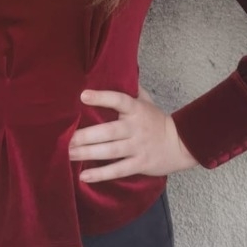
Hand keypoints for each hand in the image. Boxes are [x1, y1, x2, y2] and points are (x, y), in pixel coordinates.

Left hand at [69, 83, 198, 182]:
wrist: (180, 144)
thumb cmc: (158, 121)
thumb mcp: (147, 101)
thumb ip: (132, 89)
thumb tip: (118, 71)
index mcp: (136, 109)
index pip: (119, 100)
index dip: (102, 97)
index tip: (83, 95)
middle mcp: (135, 127)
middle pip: (109, 131)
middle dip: (86, 135)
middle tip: (66, 138)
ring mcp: (138, 147)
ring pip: (110, 151)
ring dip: (88, 153)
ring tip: (68, 154)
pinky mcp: (139, 164)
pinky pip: (118, 169)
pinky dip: (101, 174)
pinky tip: (84, 175)